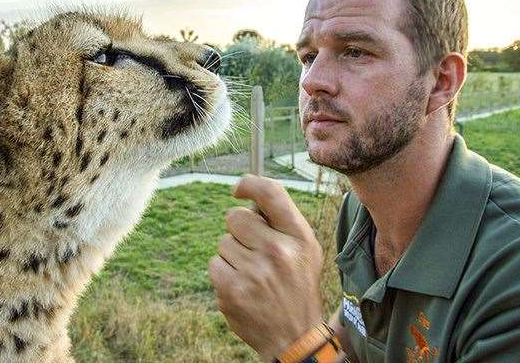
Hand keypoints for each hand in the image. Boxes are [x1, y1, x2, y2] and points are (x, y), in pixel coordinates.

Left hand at [209, 174, 324, 360]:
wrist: (294, 336)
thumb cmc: (297, 285)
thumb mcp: (305, 250)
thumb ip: (282, 221)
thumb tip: (250, 196)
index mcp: (299, 237)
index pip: (271, 193)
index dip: (250, 184)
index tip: (239, 189)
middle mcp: (278, 251)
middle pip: (235, 217)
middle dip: (239, 230)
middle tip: (254, 250)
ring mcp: (253, 272)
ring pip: (223, 242)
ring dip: (233, 255)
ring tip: (253, 274)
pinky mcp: (232, 290)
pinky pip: (214, 263)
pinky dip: (223, 273)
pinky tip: (242, 287)